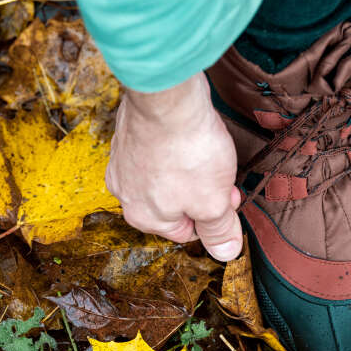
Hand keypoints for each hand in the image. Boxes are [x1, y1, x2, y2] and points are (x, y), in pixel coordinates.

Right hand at [105, 72, 242, 260]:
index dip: (214, 215)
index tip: (227, 195)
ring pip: (165, 175)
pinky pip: (157, 148)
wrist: (167, 97)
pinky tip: (189, 132)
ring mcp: (123, 159)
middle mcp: (125, 192)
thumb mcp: (213, 202)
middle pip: (174, 202)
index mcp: (143, 217)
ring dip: (189, 166)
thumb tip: (225, 253)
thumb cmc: (189, 152)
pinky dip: (174, 144)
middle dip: (202, 190)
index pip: (186, 231)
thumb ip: (219, 230)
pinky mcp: (129, 131)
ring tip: (205, 148)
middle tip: (221, 171)